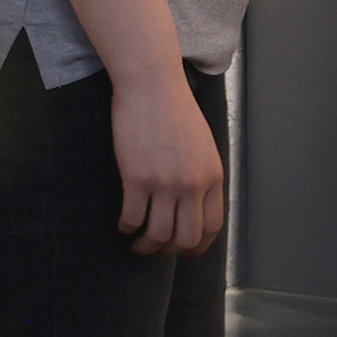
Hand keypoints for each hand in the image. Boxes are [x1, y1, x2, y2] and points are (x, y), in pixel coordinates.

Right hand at [113, 69, 225, 257]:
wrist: (152, 86)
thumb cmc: (175, 111)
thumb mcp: (202, 146)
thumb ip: (202, 176)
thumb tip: (193, 205)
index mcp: (212, 177)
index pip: (212, 226)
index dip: (198, 245)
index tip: (186, 251)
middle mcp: (192, 184)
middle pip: (186, 237)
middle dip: (170, 250)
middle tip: (157, 249)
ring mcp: (165, 183)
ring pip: (158, 234)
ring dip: (146, 246)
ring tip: (137, 243)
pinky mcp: (137, 178)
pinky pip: (132, 218)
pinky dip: (126, 227)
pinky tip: (123, 224)